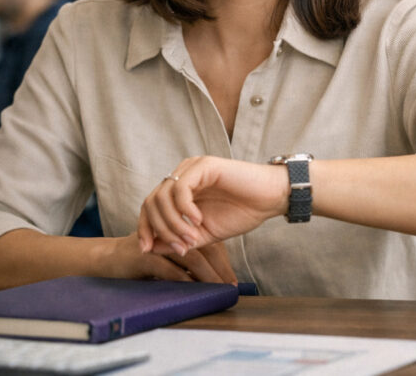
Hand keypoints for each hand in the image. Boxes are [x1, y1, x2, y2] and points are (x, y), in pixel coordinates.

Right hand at [99, 233, 236, 283]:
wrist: (108, 259)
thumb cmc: (142, 261)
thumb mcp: (168, 257)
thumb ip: (188, 262)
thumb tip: (215, 279)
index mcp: (181, 230)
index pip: (209, 243)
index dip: (223, 261)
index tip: (232, 281)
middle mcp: (173, 233)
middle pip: (204, 247)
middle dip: (219, 268)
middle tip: (229, 287)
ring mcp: (159, 243)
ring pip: (190, 256)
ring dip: (206, 274)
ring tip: (216, 288)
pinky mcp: (144, 256)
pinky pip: (169, 267)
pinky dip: (183, 277)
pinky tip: (193, 288)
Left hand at [137, 156, 287, 254]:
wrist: (270, 199)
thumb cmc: (242, 213)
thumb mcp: (204, 234)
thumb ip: (179, 239)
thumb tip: (150, 248)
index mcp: (180, 190)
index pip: (150, 206)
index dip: (145, 227)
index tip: (147, 250)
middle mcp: (182, 176)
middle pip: (151, 201)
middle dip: (159, 229)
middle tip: (180, 247)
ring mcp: (191, 168)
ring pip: (163, 196)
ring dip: (174, 223)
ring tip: (192, 238)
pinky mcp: (203, 165)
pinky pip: (180, 189)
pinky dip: (184, 209)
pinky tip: (199, 221)